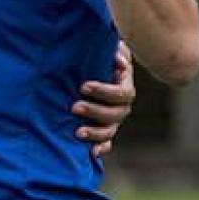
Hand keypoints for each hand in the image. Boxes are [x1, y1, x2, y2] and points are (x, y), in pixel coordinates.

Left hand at [73, 44, 135, 158]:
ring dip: (95, 133)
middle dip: (95, 112)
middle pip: (116, 114)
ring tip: (77, 132)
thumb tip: (119, 63)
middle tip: (74, 107)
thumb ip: (114, 51)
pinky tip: (91, 153)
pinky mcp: (103, 128)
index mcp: (124, 85)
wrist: (90, 65)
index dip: (104, 92)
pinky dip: (100, 148)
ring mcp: (113, 119)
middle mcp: (121, 105)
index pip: (122, 94)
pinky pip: (106, 142)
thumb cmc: (98, 53)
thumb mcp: (106, 47)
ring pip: (110, 131)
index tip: (83, 86)